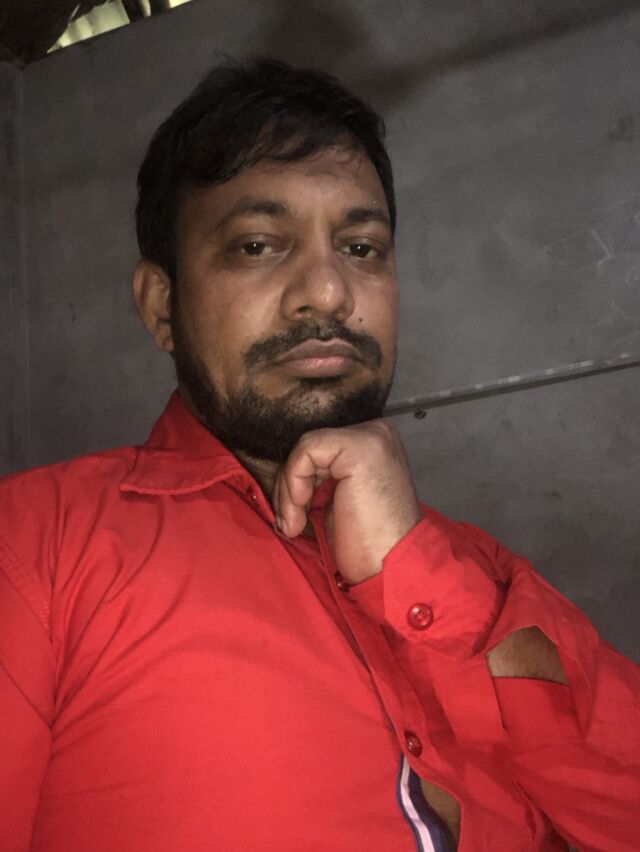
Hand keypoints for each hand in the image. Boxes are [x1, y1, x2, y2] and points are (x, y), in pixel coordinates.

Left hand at [272, 420, 423, 583]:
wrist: (391, 568)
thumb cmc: (367, 543)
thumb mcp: (339, 498)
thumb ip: (320, 477)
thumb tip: (283, 474)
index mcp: (374, 444)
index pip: (321, 450)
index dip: (299, 481)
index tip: (293, 517)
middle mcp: (377, 434)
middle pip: (311, 448)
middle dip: (290, 487)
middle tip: (289, 524)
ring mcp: (371, 438)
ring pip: (305, 450)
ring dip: (289, 492)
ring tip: (294, 525)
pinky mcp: (359, 449)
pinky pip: (307, 452)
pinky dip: (294, 483)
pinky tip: (302, 512)